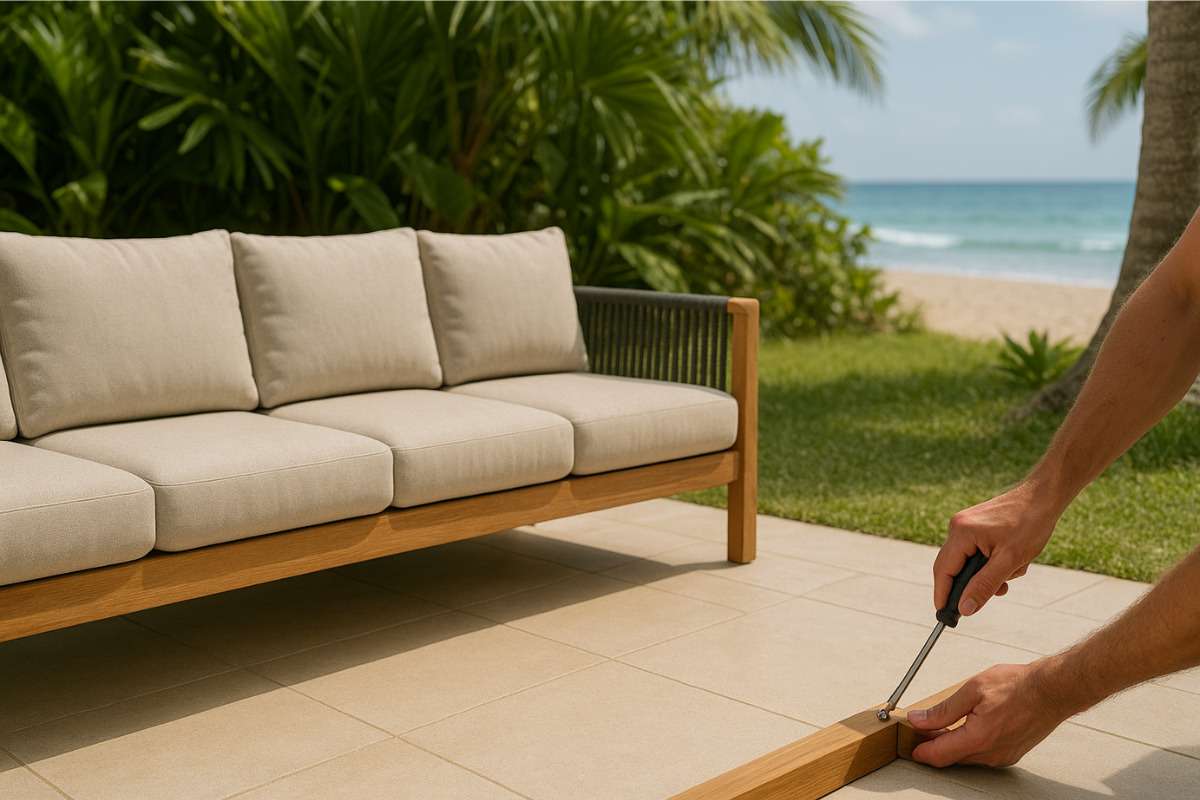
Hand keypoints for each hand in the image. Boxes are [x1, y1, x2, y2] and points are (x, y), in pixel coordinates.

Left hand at [907, 662, 1071, 767]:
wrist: (1052, 691)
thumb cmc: (1018, 686)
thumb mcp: (973, 689)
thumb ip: (943, 709)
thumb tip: (920, 719)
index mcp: (978, 738)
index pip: (939, 755)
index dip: (921, 752)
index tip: (909, 745)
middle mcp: (991, 754)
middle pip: (952, 757)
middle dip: (934, 745)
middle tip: (922, 728)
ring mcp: (1003, 756)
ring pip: (967, 756)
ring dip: (952, 744)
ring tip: (942, 725)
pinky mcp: (1011, 753)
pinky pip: (982, 754)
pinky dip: (969, 744)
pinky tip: (967, 728)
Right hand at [935, 482, 1058, 614]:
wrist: (1044, 497)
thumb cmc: (1029, 525)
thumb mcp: (1009, 561)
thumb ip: (984, 586)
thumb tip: (965, 609)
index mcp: (961, 533)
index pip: (943, 570)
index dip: (943, 594)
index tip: (944, 615)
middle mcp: (958, 527)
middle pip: (953, 566)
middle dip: (973, 584)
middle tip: (996, 593)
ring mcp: (966, 524)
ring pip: (968, 561)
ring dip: (989, 573)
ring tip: (1016, 570)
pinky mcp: (976, 525)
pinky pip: (976, 551)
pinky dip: (992, 562)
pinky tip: (1014, 560)